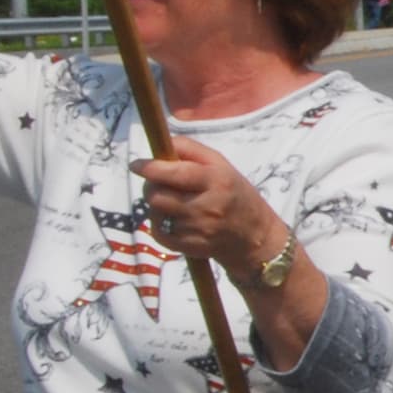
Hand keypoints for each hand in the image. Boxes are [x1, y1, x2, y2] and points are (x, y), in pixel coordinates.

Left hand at [132, 140, 280, 275]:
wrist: (255, 236)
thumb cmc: (235, 194)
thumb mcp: (223, 165)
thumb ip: (191, 150)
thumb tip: (160, 145)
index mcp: (217, 180)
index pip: (176, 173)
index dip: (151, 168)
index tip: (136, 165)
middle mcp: (208, 206)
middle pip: (158, 195)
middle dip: (151, 186)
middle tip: (159, 183)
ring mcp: (198, 229)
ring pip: (156, 213)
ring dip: (156, 205)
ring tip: (173, 202)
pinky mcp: (189, 247)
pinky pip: (158, 232)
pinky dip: (159, 223)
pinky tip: (174, 219)